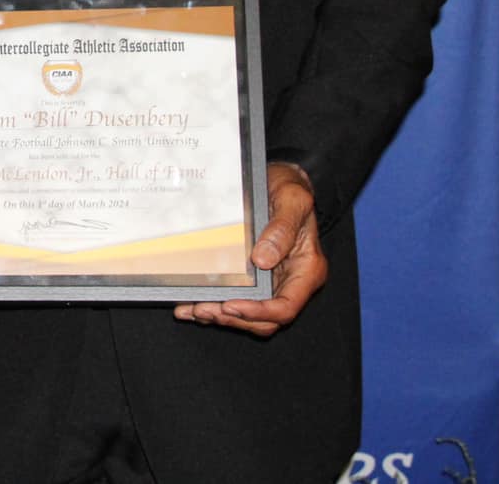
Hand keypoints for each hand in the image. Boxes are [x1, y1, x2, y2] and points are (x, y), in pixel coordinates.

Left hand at [174, 162, 325, 334]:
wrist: (279, 179)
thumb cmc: (290, 188)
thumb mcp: (292, 199)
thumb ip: (282, 229)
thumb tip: (263, 260)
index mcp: (306, 270)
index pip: (285, 306)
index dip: (258, 312)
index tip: (232, 305)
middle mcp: (289, 281)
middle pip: (264, 319)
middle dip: (233, 318)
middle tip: (203, 309)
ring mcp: (271, 281)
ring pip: (248, 314)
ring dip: (220, 316)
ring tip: (193, 309)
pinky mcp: (253, 277)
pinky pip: (236, 299)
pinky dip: (214, 305)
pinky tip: (192, 305)